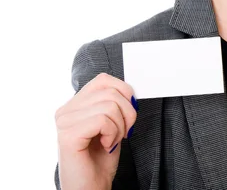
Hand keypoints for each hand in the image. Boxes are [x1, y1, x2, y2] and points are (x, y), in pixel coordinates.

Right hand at [55, 73, 137, 189]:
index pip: (103, 80)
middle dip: (128, 112)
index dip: (124, 92)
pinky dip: (113, 133)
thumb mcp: (111, 124)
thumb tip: (130, 89)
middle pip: (110, 91)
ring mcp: (64, 122)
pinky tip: (106, 145)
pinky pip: (103, 120)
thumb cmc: (101, 158)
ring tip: (112, 140)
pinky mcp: (68, 135)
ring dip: (120, 126)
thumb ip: (114, 103)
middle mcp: (65, 110)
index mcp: (74, 105)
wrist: (91, 187)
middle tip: (124, 131)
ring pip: (109, 105)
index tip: (129, 113)